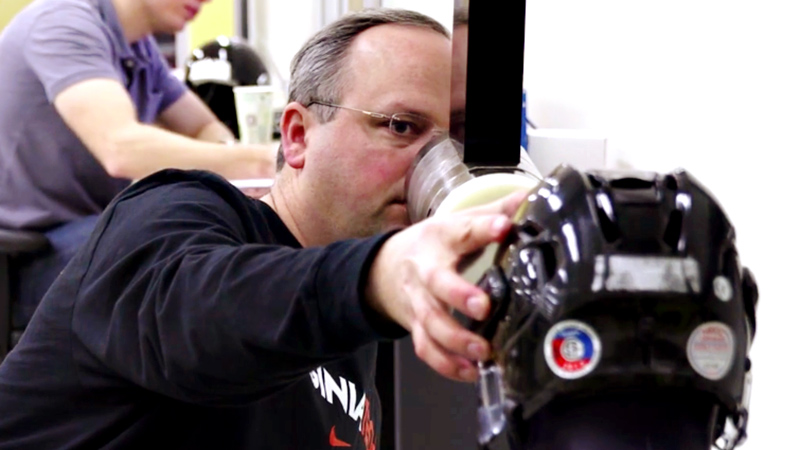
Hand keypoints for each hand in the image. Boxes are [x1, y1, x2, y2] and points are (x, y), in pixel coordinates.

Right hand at [365, 190, 526, 381]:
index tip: (504, 227)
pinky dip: (446, 364)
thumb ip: (496, 211)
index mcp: (442, 237)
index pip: (463, 229)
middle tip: (482, 306)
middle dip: (458, 294)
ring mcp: (419, 301)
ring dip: (455, 339)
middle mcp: (427, 270)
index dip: (483, 228)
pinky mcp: (416, 326)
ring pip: (430, 322)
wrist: (386, 267)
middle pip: (437, 282)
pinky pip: (426, 348)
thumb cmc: (435, 244)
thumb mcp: (459, 220)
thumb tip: (534, 195)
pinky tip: (470, 371)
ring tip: (484, 350)